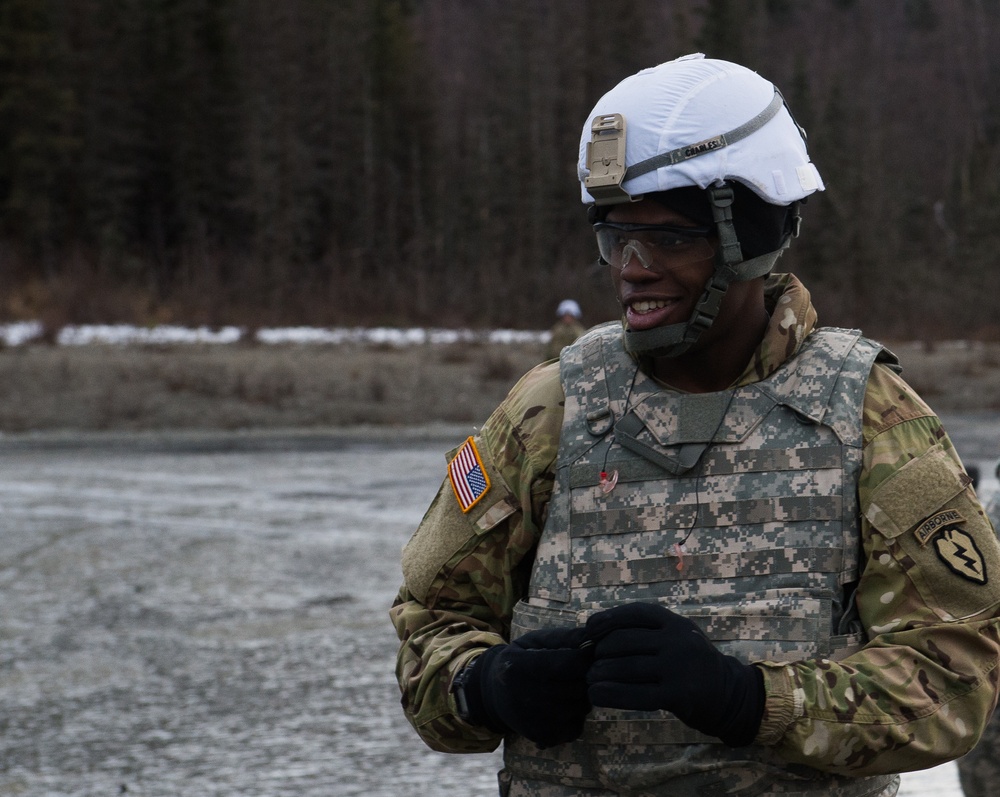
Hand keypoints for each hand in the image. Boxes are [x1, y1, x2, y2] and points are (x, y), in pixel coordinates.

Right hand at [461, 626, 591, 747]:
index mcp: (523, 666)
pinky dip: (575, 716)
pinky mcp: (544, 738)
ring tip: (566, 688)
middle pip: (581, 686)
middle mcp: (528, 696)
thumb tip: (595, 640)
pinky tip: (561, 706)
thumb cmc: (521, 660)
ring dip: (582, 697)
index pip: (574, 662)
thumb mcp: (536, 641)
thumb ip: (565, 638)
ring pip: (582, 707)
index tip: (585, 652)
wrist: (495, 694)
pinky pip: (577, 726)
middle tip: (576, 671)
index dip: (586, 656)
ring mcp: (536, 720)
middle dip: (586, 677)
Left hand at [583, 602, 763, 746]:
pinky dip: (611, 694)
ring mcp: (678, 667)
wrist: (729, 694)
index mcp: (675, 622)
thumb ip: (648, 631)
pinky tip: (596, 695)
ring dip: (601, 673)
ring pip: (627, 667)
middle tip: (589, 662)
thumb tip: (598, 632)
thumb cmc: (691, 663)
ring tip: (589, 679)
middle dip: (600, 651)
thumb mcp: (677, 636)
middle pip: (625, 640)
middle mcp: (677, 640)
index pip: (634, 613)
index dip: (607, 619)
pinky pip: (636, 694)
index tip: (588, 630)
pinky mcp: (678, 695)